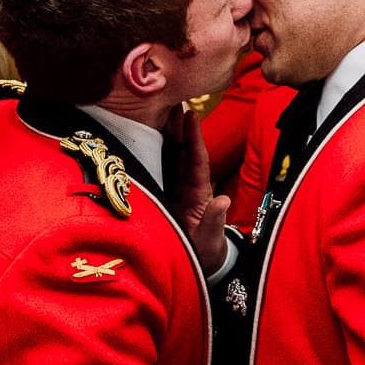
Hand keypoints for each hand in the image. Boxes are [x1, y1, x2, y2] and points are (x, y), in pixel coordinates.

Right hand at [165, 107, 229, 271]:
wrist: (196, 267)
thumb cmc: (205, 253)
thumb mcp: (209, 241)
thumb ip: (213, 221)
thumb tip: (223, 200)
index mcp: (199, 193)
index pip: (197, 161)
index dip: (193, 139)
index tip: (190, 115)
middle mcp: (185, 186)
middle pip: (180, 151)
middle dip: (176, 125)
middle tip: (171, 98)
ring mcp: (172, 188)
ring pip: (167, 155)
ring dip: (163, 132)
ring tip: (157, 107)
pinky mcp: (159, 193)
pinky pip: (154, 168)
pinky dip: (149, 150)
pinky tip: (141, 132)